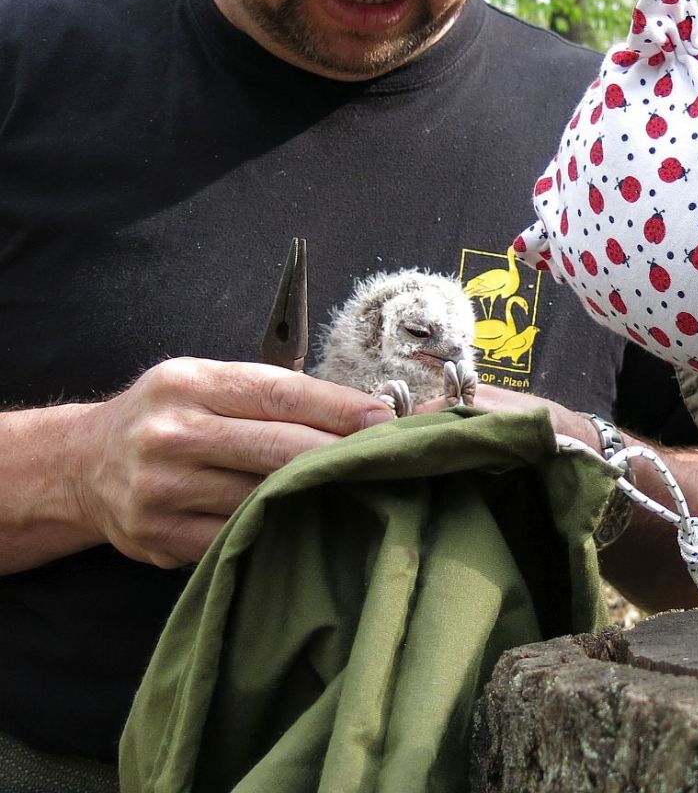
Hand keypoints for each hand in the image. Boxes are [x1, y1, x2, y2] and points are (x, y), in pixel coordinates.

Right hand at [70, 357, 394, 567]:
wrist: (81, 466)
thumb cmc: (169, 417)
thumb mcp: (208, 384)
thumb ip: (273, 395)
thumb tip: (364, 410)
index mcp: (188, 384)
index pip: (279, 394)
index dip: (340, 408)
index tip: (388, 419)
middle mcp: (170, 434)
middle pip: (277, 448)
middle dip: (341, 454)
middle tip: (392, 459)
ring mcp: (161, 490)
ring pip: (263, 498)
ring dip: (317, 497)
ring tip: (361, 491)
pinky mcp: (161, 537)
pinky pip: (238, 536)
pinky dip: (280, 529)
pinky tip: (311, 523)